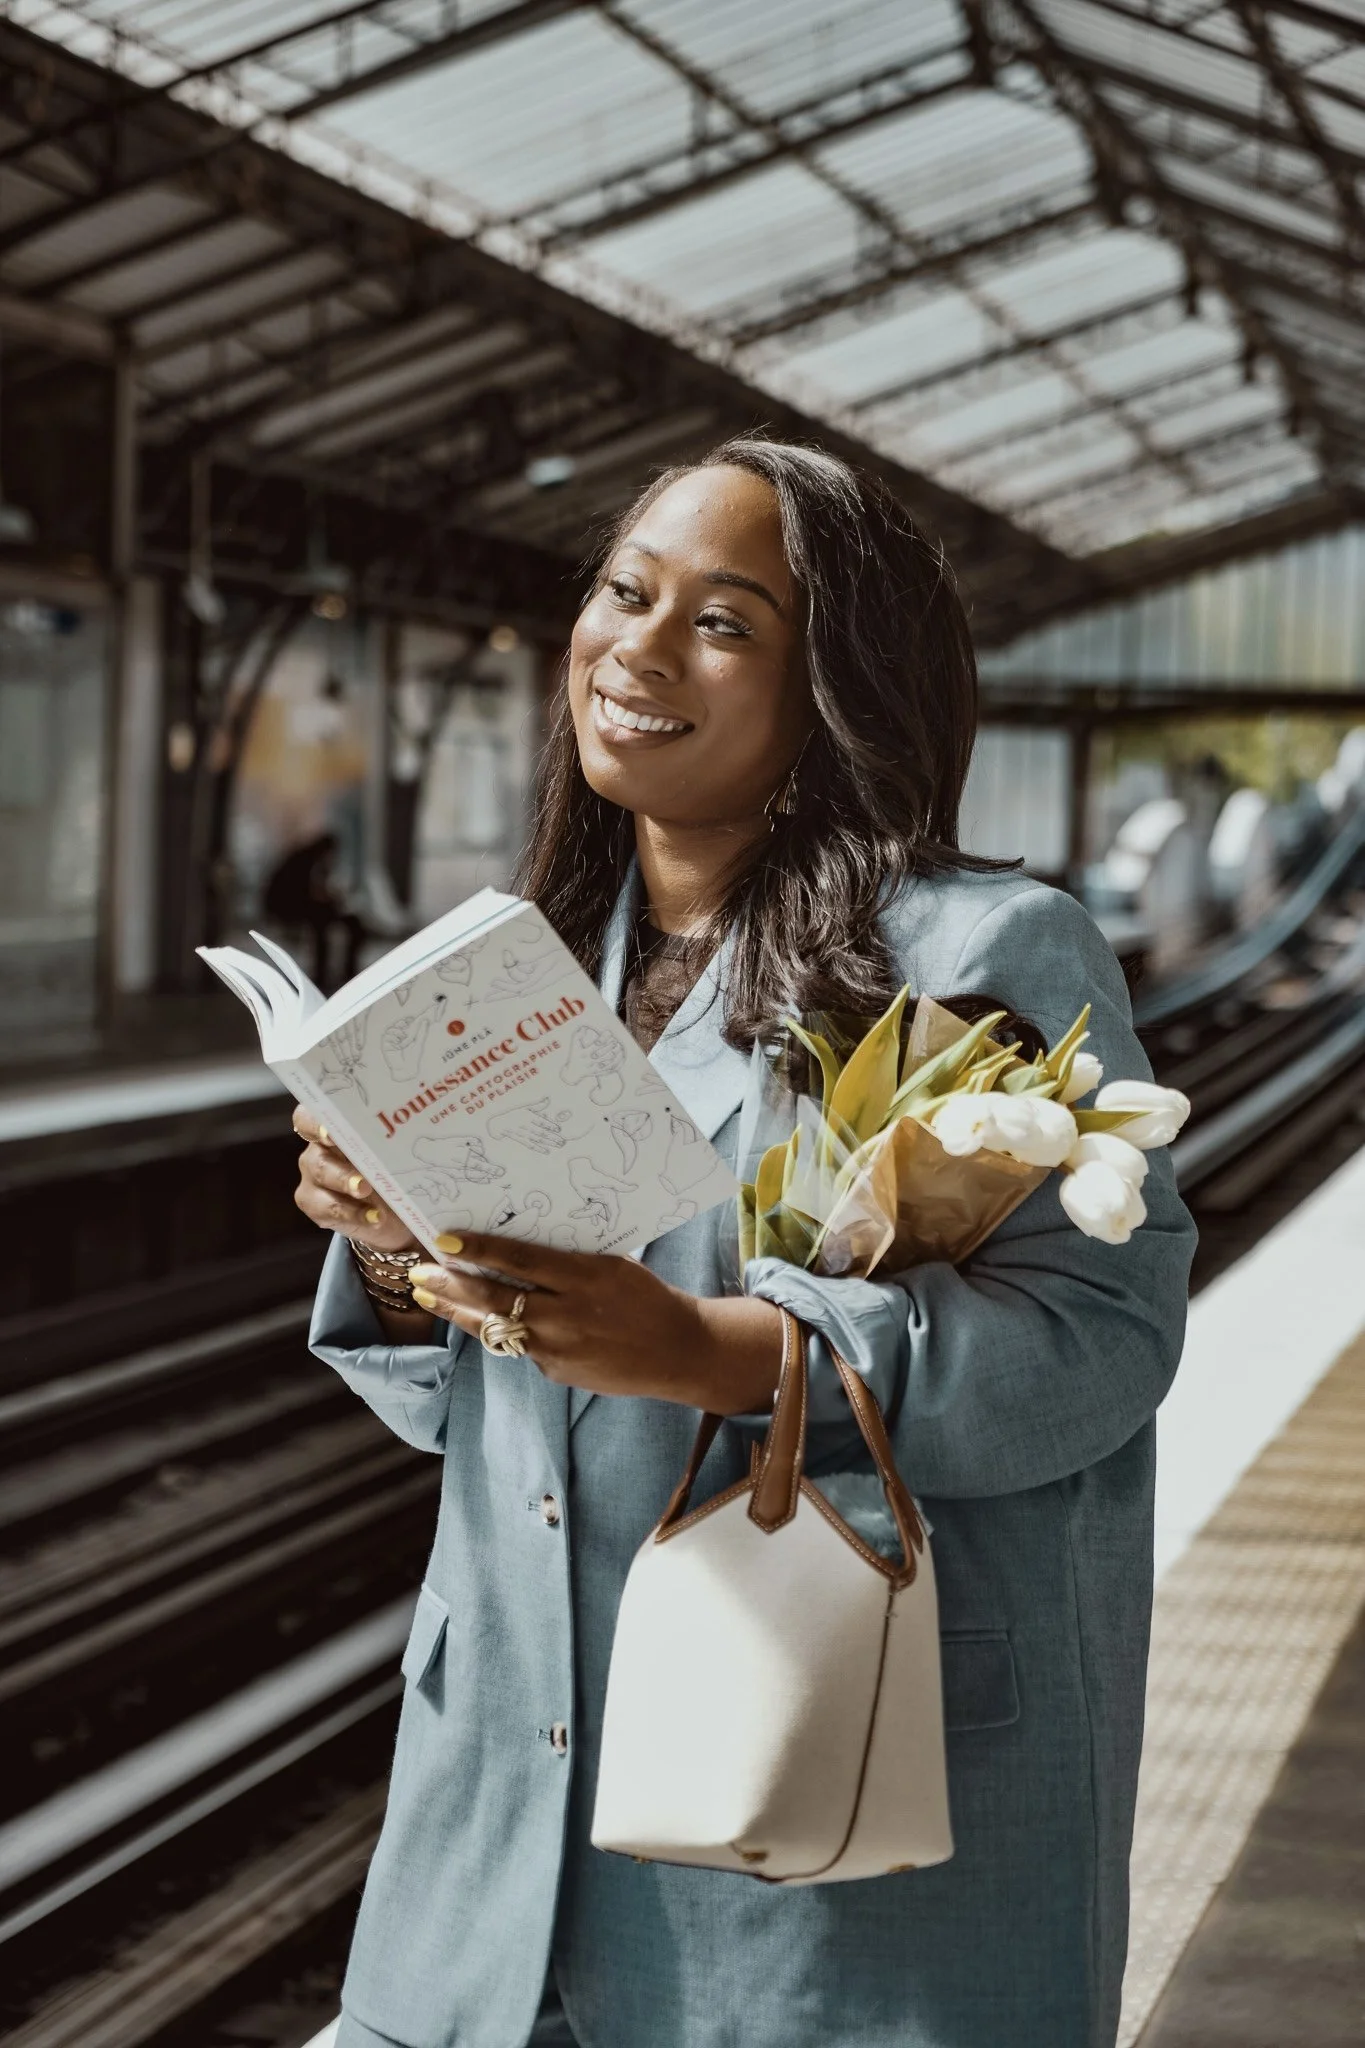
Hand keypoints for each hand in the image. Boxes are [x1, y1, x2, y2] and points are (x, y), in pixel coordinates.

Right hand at [292, 1106, 417, 1253]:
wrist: (391, 1211)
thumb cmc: (391, 1168)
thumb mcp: (396, 1152)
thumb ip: (396, 1140)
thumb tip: (423, 1135)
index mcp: (334, 1128)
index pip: (309, 1117)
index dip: (315, 1123)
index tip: (331, 1131)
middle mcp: (319, 1150)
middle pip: (317, 1152)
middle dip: (339, 1162)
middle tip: (359, 1170)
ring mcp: (314, 1178)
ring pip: (322, 1177)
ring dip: (346, 1183)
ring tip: (366, 1191)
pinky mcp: (315, 1205)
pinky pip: (328, 1209)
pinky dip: (352, 1214)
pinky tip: (374, 1217)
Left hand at [409, 1232, 783, 1415]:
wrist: (679, 1351)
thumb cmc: (645, 1297)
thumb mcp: (613, 1265)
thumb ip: (567, 1261)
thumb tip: (517, 1246)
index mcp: (585, 1277)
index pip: (521, 1261)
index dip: (480, 1250)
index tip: (444, 1239)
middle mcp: (567, 1315)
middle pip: (495, 1298)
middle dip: (450, 1284)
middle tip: (419, 1272)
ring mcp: (558, 1348)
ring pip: (495, 1328)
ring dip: (458, 1311)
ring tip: (429, 1296)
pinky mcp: (555, 1372)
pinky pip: (519, 1347)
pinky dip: (500, 1331)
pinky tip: (478, 1318)